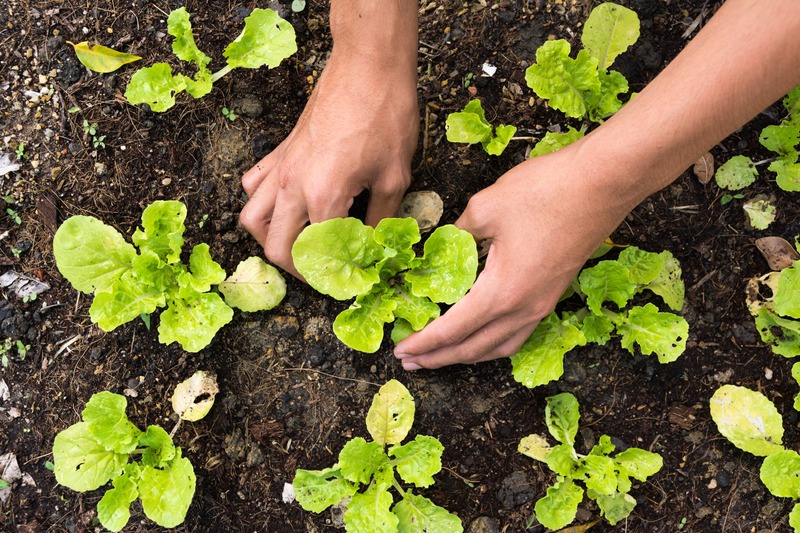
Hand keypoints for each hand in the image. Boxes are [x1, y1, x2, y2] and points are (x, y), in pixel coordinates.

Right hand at [239, 51, 418, 276]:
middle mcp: (293, 186)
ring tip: (298, 245)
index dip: (334, 276)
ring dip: (271, 240)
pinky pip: (254, 185)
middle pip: (276, 247)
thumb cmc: (386, 116)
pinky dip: (262, 204)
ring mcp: (281, 168)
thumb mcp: (395, 177)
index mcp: (323, 197)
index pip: (318, 255)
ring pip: (252, 219)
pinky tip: (286, 206)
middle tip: (323, 272)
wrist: (368, 67)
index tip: (350, 280)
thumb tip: (375, 247)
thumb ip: (381, 219)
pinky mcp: (280, 151)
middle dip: (298, 269)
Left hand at [394, 141, 635, 368]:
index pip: (452, 330)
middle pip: (473, 348)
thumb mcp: (485, 207)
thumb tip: (440, 246)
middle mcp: (523, 309)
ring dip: (467, 355)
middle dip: (439, 357)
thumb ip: (456, 234)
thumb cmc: (546, 191)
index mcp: (501, 292)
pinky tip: (482, 336)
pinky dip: (493, 344)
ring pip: (499, 347)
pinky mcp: (554, 295)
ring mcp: (543, 305)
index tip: (400, 351)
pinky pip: (518, 334)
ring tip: (441, 356)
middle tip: (410, 361)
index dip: (423, 343)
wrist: (604, 183)